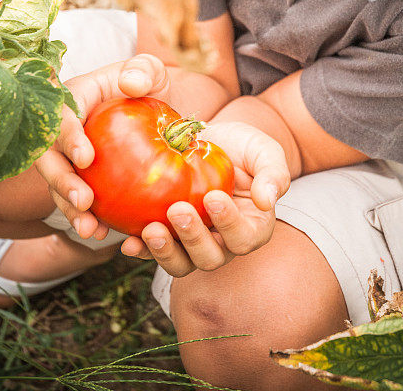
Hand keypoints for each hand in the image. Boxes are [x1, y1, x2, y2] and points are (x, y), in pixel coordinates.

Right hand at [35, 54, 169, 239]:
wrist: (156, 108)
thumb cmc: (148, 84)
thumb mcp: (150, 70)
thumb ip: (143, 70)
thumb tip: (131, 83)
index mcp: (74, 98)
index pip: (63, 117)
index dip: (69, 138)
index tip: (86, 159)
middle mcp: (64, 129)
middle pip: (51, 158)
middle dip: (63, 183)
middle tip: (84, 202)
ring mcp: (69, 157)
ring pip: (59, 186)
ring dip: (72, 210)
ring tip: (92, 230)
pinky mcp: (84, 179)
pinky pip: (80, 202)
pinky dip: (91, 219)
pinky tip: (107, 235)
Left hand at [120, 119, 290, 275]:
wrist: (213, 139)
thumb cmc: (243, 146)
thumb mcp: (264, 151)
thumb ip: (273, 173)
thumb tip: (268, 200)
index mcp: (252, 226)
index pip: (243, 238)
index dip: (229, 223)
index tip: (213, 197)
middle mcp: (223, 242)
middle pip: (210, 257)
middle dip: (193, 238)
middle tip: (177, 211)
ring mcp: (194, 242)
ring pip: (182, 263)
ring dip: (165, 252)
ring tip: (151, 230)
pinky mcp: (169, 235)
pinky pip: (154, 252)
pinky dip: (141, 251)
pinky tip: (129, 241)